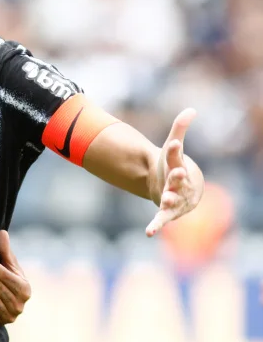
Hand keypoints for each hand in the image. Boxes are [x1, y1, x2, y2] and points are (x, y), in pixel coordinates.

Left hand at [0, 230, 30, 323]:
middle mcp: (21, 302)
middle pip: (1, 287)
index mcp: (25, 287)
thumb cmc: (6, 280)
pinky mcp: (2, 322)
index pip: (8, 276)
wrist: (6, 304)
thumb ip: (5, 251)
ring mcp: (12, 314)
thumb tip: (2, 232)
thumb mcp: (9, 267)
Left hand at [145, 108, 202, 236]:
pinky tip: (149, 232)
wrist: (181, 190)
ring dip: (169, 200)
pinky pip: (162, 219)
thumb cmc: (175, 167)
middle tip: (178, 172)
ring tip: (164, 199)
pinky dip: (156, 226)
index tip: (174, 142)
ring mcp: (174, 198)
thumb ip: (179, 129)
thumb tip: (191, 109)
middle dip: (178, 176)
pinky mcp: (167, 211)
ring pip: (173, 199)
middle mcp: (178, 184)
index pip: (177, 157)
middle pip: (179, 179)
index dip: (176, 150)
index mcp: (178, 167)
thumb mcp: (172, 149)